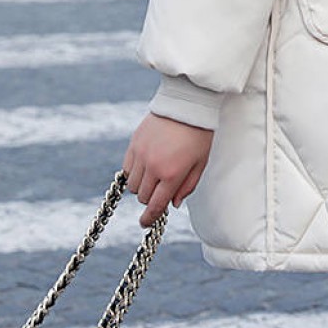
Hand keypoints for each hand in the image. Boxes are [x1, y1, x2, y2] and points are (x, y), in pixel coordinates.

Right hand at [122, 113, 213, 227]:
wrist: (188, 104)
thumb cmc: (199, 134)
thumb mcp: (201, 162)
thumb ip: (188, 186)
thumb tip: (174, 204)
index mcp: (173, 174)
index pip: (156, 205)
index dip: (150, 218)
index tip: (145, 223)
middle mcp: (154, 166)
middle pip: (143, 197)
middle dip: (151, 198)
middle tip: (160, 191)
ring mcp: (141, 155)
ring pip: (132, 185)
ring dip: (142, 186)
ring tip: (154, 176)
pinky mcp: (134, 144)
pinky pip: (126, 169)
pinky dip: (133, 172)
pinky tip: (145, 166)